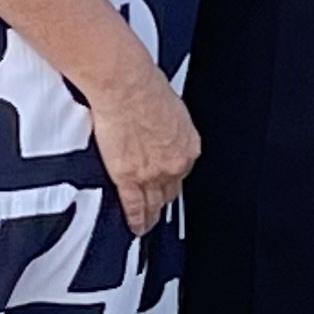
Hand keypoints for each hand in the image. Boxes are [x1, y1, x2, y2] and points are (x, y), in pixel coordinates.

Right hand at [85, 56, 200, 235]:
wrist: (126, 86)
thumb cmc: (145, 86)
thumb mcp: (170, 107)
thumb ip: (167, 126)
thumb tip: (159, 126)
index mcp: (188, 145)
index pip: (183, 170)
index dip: (173, 177)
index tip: (168, 181)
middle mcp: (175, 163)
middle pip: (171, 190)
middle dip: (165, 198)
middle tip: (159, 206)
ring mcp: (152, 174)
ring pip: (154, 203)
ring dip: (152, 216)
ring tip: (148, 224)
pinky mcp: (129, 178)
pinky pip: (134, 206)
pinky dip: (135, 220)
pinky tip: (136, 227)